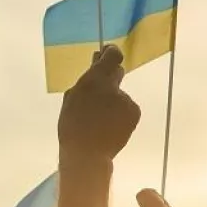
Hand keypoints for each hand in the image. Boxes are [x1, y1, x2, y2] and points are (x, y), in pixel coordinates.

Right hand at [59, 45, 140, 164]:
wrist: (88, 154)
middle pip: (117, 72)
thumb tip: (96, 63)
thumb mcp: (71, 98)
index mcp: (94, 81)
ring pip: (119, 94)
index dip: (110, 52)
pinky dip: (120, 112)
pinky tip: (109, 124)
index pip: (112, 56)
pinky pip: (126, 106)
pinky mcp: (134, 112)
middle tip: (99, 89)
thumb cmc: (72, 126)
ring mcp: (126, 100)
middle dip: (109, 78)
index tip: (106, 52)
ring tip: (100, 118)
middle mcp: (114, 87)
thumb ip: (86, 79)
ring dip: (112, 100)